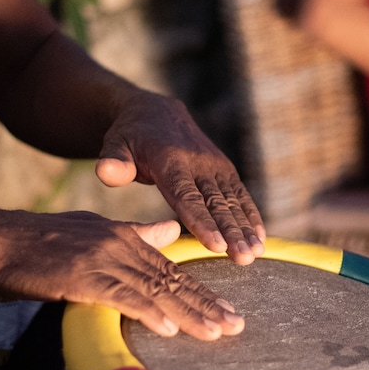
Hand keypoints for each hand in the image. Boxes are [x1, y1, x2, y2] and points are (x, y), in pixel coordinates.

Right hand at [0, 212, 243, 340]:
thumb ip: (136, 233)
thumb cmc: (44, 238)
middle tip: (236, 326)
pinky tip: (168, 329)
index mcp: (127, 237)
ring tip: (216, 332)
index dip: (203, 292)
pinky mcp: (82, 277)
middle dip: (207, 306)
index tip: (229, 311)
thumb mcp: (96, 229)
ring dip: (188, 314)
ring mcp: (103, 261)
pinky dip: (147, 313)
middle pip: (173, 281)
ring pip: (156, 290)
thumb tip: (171, 231)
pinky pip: (121, 297)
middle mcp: (121, 246)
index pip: (173, 270)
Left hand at [95, 93, 265, 264]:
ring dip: (246, 228)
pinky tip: (261, 238)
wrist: (157, 112)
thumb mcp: (115, 144)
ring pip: (232, 201)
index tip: (215, 245)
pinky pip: (241, 195)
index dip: (202, 221)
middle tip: (243, 257)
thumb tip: (106, 173)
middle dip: (232, 232)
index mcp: (170, 160)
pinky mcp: (225, 170)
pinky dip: (252, 216)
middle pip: (216, 203)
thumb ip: (113, 161)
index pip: (187, 195)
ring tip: (256, 253)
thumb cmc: (130, 137)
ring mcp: (215, 166)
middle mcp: (198, 163)